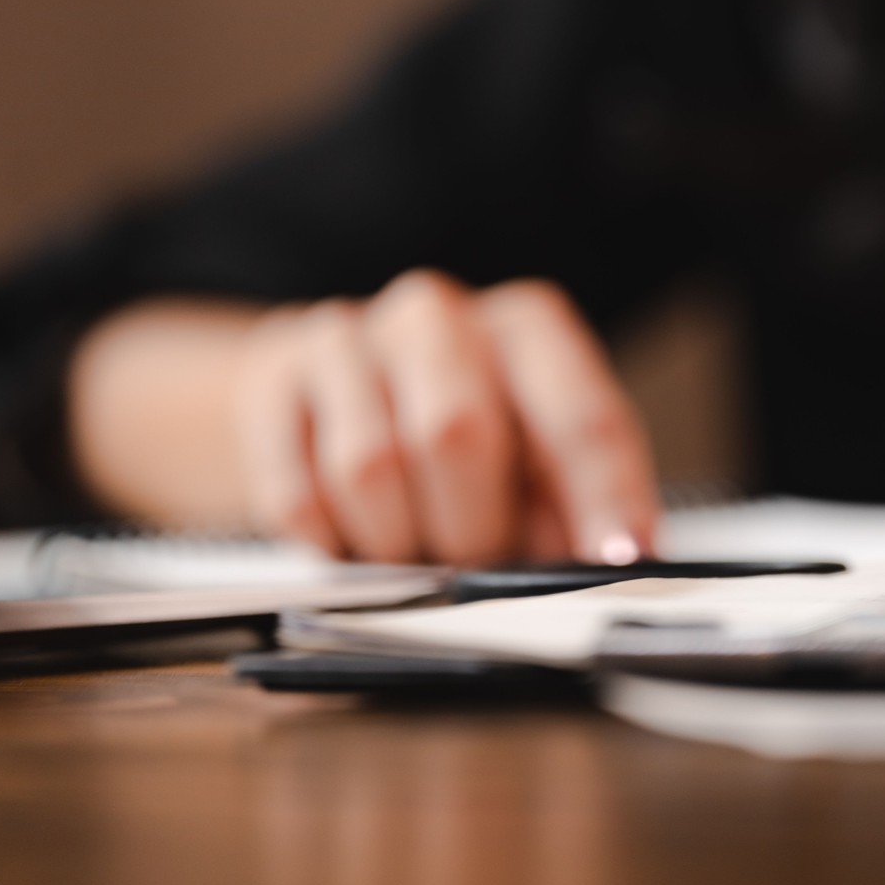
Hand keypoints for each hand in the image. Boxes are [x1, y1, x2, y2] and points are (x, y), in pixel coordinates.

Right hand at [231, 272, 658, 565]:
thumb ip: (572, 507)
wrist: (317, 399)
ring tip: (414, 551)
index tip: (614, 561)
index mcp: (527, 328)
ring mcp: (345, 338)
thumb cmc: (456, 440)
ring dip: (398, 541)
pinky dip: (331, 542)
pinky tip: (351, 537)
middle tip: (478, 569)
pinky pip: (298, 494)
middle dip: (472, 528)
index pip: (578, 412)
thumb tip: (605, 565)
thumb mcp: (533, 466)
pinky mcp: (270, 380)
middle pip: (457, 433)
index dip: (601, 494)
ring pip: (368, 469)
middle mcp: (437, 315)